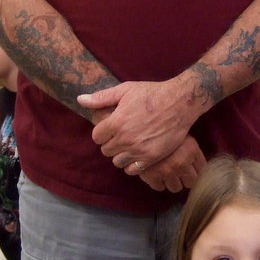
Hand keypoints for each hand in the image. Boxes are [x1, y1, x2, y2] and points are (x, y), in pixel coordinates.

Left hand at [78, 79, 202, 168]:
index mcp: (115, 123)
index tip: (110, 127)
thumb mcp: (125, 90)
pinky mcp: (151, 158)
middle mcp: (124, 139)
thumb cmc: (151, 93)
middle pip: (106, 150)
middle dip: (111, 142)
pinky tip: (138, 153)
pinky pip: (132, 170)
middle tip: (121, 134)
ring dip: (121, 154)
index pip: (96, 137)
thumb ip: (101, 98)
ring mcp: (138, 150)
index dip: (102, 132)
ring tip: (130, 144)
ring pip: (117, 162)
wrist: (179, 103)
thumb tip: (80, 100)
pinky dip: (132, 164)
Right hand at [127, 135, 205, 192]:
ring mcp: (167, 171)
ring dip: (173, 181)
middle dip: (186, 177)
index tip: (190, 166)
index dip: (196, 169)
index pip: (202, 170)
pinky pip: (159, 187)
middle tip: (179, 170)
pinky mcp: (151, 177)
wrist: (138, 126)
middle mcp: (181, 163)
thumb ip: (191, 150)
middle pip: (191, 182)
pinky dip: (158, 182)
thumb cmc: (162, 128)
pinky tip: (156, 172)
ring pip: (176, 187)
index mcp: (191, 150)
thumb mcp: (181, 133)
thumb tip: (199, 168)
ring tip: (167, 171)